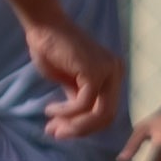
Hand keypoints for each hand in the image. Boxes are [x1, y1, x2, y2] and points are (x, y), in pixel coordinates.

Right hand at [26, 20, 124, 140]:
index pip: (107, 112)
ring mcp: (109, 71)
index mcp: (113, 75)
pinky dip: (66, 112)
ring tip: (53, 127)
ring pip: (98, 114)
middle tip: (56, 134)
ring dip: (74, 125)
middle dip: (80, 130)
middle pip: (106, 117)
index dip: (85, 127)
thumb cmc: (54, 50)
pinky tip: (51, 110)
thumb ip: (79, 100)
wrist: (44, 26)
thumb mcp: (70, 82)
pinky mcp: (95, 71)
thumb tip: (74, 128)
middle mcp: (116, 72)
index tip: (61, 132)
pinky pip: (83, 104)